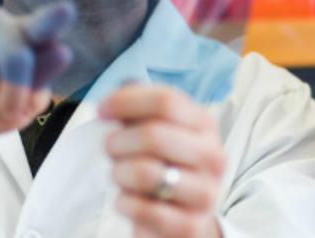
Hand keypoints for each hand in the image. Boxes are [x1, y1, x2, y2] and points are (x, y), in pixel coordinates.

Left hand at [99, 85, 224, 237]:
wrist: (187, 220)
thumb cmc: (167, 168)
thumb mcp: (160, 133)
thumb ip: (141, 108)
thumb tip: (119, 89)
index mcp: (205, 125)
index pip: (166, 100)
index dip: (127, 101)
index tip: (102, 109)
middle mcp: (212, 156)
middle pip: (153, 134)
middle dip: (118, 141)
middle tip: (110, 148)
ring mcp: (205, 193)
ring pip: (144, 172)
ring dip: (119, 173)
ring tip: (120, 175)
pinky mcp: (190, 225)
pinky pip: (142, 209)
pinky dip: (124, 203)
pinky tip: (128, 200)